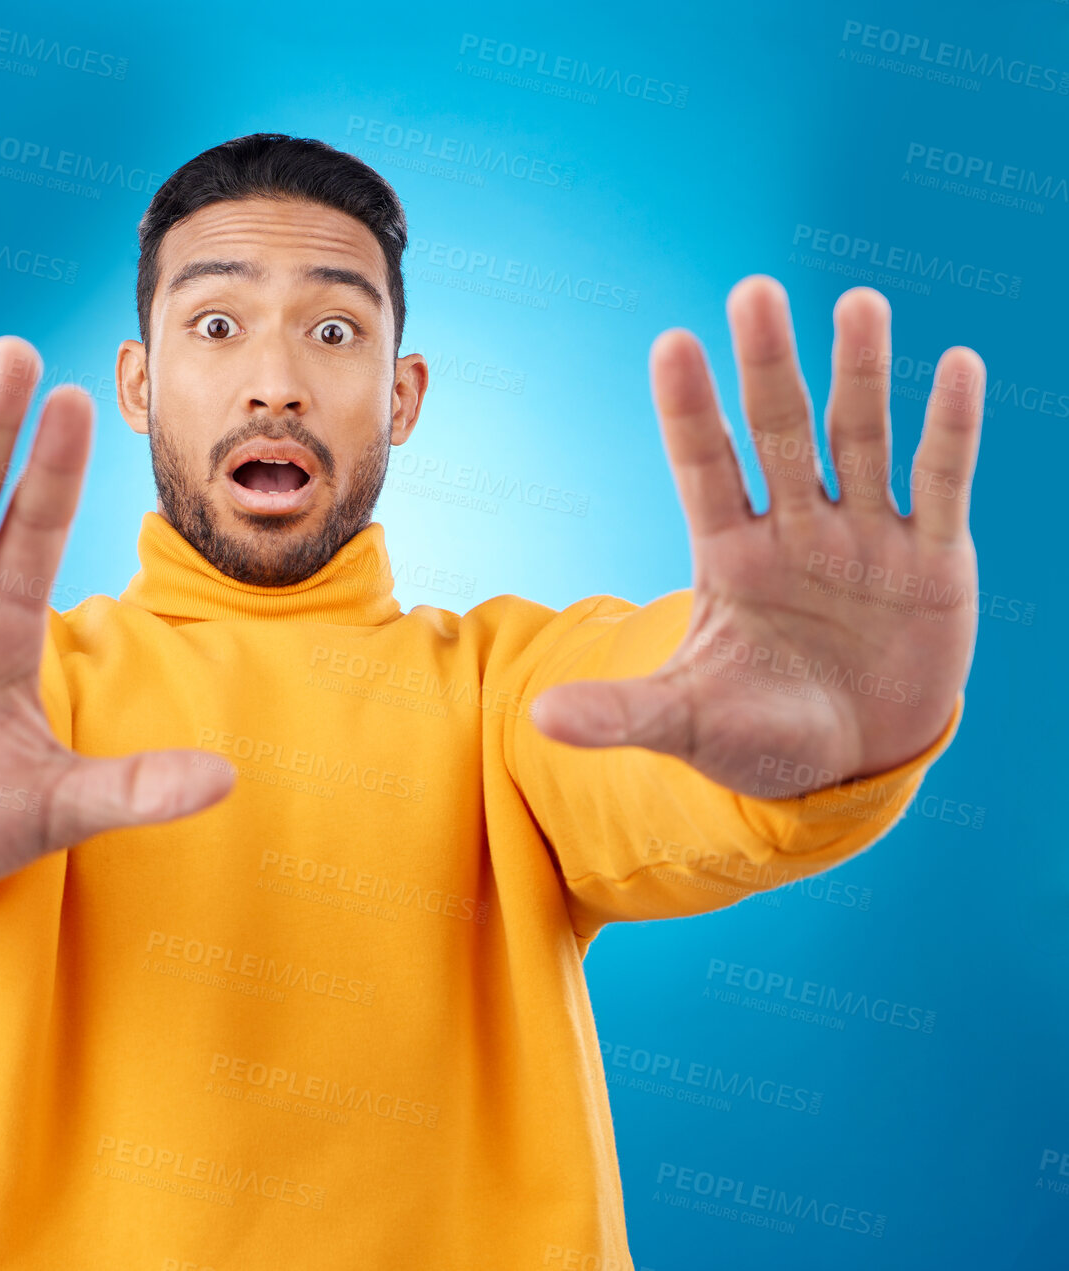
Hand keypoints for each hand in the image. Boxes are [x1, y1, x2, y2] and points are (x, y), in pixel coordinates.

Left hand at [531, 276, 983, 796]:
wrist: (848, 764)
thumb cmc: (757, 735)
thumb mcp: (685, 723)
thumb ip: (621, 713)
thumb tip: (538, 718)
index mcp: (727, 556)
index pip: (703, 467)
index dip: (689, 409)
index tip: (671, 342)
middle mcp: (794, 529)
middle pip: (779, 432)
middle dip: (767, 365)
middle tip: (753, 291)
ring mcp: (864, 537)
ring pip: (861, 438)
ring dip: (861, 374)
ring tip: (857, 302)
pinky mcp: (932, 560)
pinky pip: (943, 483)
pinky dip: (951, 429)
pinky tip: (956, 365)